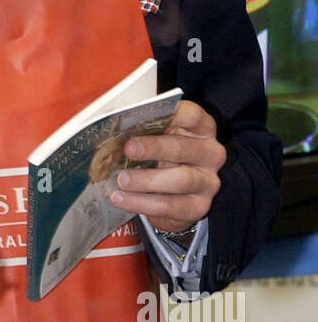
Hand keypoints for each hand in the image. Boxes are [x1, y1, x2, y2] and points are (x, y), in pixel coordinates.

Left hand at [109, 100, 225, 234]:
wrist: (168, 195)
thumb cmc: (159, 156)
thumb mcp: (154, 138)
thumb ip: (141, 128)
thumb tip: (112, 123)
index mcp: (201, 128)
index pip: (192, 116)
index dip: (172, 114)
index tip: (147, 115)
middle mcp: (210, 153)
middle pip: (182, 148)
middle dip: (153, 148)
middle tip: (128, 149)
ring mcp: (208, 182)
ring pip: (180, 180)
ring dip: (147, 180)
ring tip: (121, 180)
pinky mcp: (198, 207)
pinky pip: (171, 206)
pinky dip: (143, 203)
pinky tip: (122, 199)